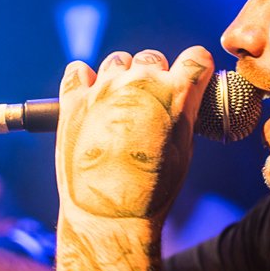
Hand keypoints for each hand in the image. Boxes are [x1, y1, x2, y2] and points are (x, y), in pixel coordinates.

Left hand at [55, 46, 213, 222]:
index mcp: (176, 92)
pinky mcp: (73, 100)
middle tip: (152, 103)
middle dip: (155, 75)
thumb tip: (183, 102)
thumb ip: (184, 114)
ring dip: (122, 76)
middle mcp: (141, 82)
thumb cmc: (154, 189)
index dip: (195, 68)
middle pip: (153, 57)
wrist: (110, 213)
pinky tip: (90, 97)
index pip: (195, 57)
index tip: (191, 78)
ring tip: (120, 104)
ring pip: (117, 61)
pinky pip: (77, 72)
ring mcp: (104, 88)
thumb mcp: (185, 149)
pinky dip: (83, 80)